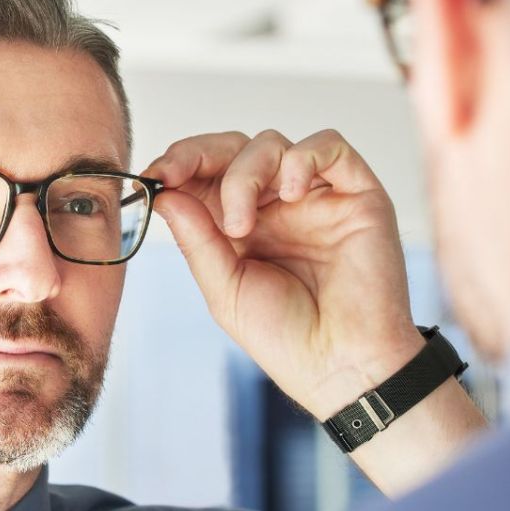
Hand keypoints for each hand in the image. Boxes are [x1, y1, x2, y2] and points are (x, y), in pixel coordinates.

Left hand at [145, 129, 425, 418]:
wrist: (340, 365)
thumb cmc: (287, 337)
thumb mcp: (224, 289)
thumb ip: (197, 238)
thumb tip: (165, 191)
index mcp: (242, 227)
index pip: (206, 176)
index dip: (178, 166)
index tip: (151, 177)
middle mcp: (277, 207)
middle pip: (234, 149)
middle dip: (198, 155)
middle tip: (174, 175)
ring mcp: (316, 198)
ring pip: (272, 145)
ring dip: (244, 175)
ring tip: (241, 225)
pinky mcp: (358, 194)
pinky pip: (330, 146)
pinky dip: (302, 158)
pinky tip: (290, 195)